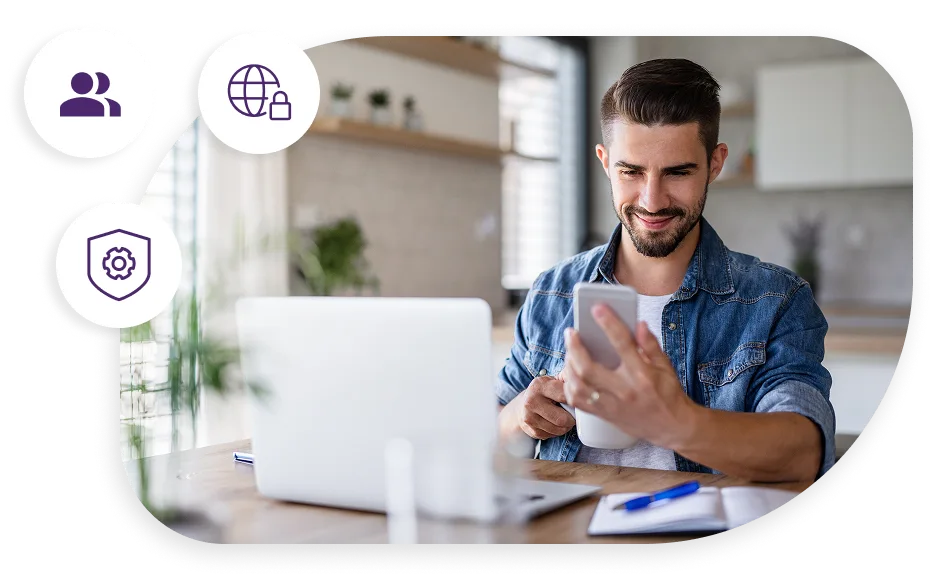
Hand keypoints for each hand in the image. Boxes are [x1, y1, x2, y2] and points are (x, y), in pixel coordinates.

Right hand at [512, 375, 576, 439]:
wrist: (522, 404)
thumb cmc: (543, 392)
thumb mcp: (552, 382)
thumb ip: (567, 383)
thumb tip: (585, 389)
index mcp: (539, 386)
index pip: (565, 396)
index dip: (575, 401)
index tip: (580, 403)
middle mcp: (531, 401)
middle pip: (562, 419)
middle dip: (572, 419)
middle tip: (572, 415)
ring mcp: (529, 417)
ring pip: (559, 429)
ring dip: (565, 427)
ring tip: (563, 419)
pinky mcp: (530, 430)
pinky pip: (552, 435)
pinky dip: (557, 431)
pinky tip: (553, 423)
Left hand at [561, 304, 697, 448]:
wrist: (673, 428)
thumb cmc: (669, 394)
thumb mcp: (666, 367)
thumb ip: (651, 345)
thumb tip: (639, 324)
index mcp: (642, 375)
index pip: (622, 344)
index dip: (609, 323)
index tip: (597, 308)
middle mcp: (625, 391)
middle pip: (589, 368)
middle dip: (575, 347)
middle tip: (571, 332)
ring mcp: (613, 405)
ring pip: (579, 386)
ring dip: (569, 366)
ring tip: (569, 351)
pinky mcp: (605, 415)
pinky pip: (578, 402)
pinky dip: (569, 386)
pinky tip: (570, 373)